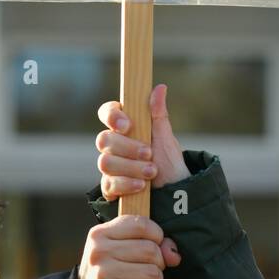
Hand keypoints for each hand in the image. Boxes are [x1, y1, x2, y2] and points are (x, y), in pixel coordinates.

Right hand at [77, 215, 181, 278]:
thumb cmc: (108, 271)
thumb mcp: (120, 248)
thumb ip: (150, 243)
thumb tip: (174, 255)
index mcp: (100, 234)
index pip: (140, 224)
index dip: (156, 235)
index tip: (154, 244)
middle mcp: (100, 253)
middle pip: (151, 250)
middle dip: (158, 263)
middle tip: (148, 270)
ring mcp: (104, 276)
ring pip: (153, 274)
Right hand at [96, 83, 188, 199]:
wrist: (174, 190)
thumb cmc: (168, 161)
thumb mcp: (165, 136)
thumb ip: (158, 113)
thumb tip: (160, 87)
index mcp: (125, 127)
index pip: (107, 113)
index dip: (112, 116)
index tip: (127, 125)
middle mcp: (114, 146)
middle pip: (103, 140)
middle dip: (128, 148)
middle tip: (149, 154)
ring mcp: (111, 166)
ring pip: (105, 163)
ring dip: (130, 167)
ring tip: (151, 172)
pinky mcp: (111, 187)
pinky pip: (108, 185)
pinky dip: (126, 184)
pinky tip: (140, 185)